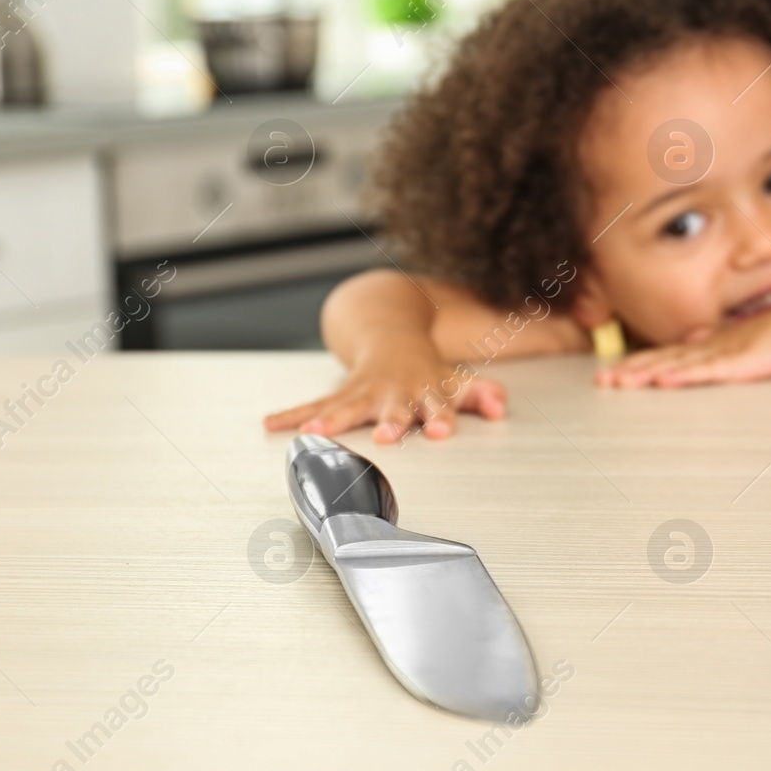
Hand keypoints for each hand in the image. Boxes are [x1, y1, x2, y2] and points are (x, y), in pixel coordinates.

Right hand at [264, 347, 506, 442]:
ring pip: (345, 408)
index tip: (440, 431)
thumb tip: (499, 406)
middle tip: (383, 437)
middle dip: (387, 423)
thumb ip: (481, 394)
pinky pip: (312, 406)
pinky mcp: (338, 396)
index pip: (436, 407)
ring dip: (328, 421)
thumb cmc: (426, 369)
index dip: (438, 418)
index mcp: (423, 392)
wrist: (391, 333)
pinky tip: (271, 424)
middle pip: (390, 411)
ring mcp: (363, 393)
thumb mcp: (458, 380)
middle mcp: (392, 393)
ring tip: (312, 434)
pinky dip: (291, 416)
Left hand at [593, 297, 770, 387]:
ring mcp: (723, 353)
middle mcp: (708, 347)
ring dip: (647, 374)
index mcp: (706, 345)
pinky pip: (708, 370)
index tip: (610, 373)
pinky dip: (684, 375)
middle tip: (602, 380)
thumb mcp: (738, 342)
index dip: (635, 364)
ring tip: (621, 381)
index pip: (663, 356)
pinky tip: (665, 379)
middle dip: (630, 370)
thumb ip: (715, 344)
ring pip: (677, 365)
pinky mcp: (741, 362)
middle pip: (661, 360)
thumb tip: (693, 341)